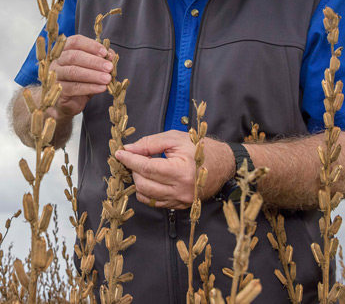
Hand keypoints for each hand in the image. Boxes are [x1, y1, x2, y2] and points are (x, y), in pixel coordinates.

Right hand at [47, 34, 112, 119]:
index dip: (91, 45)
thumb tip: (111, 56)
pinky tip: (101, 88)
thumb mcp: (93, 69)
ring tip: (107, 79)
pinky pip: (73, 87)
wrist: (69, 103)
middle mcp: (57, 61)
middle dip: (94, 61)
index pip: (76, 41)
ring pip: (73, 72)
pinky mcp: (57, 90)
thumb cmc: (81, 81)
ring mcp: (54, 75)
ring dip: (93, 75)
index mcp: (65, 50)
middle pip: (74, 56)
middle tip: (109, 67)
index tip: (105, 52)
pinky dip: (89, 87)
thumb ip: (101, 60)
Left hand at [115, 131, 233, 208]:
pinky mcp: (180, 206)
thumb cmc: (200, 148)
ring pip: (146, 196)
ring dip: (139, 181)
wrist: (224, 164)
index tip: (120, 153)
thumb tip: (129, 150)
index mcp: (181, 172)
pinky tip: (150, 179)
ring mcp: (181, 201)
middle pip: (144, 184)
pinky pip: (155, 202)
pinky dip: (147, 191)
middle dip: (134, 170)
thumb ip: (150, 144)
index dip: (130, 160)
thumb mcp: (175, 138)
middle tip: (136, 157)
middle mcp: (181, 190)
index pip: (146, 168)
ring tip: (143, 168)